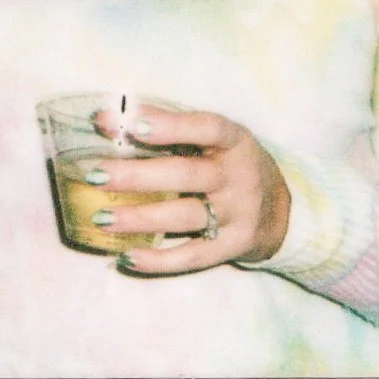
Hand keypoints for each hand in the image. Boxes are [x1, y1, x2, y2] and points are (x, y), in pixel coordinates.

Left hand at [78, 102, 291, 276]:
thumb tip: (106, 119)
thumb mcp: (213, 141)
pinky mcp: (231, 248)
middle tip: (97, 175)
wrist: (281, 213)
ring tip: (102, 218)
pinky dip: (158, 260)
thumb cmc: (229, 165)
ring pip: (185, 217)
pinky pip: (192, 256)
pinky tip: (127, 257)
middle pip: (187, 175)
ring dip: (140, 218)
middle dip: (139, 176)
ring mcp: (238, 215)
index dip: (171, 126)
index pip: (207, 128)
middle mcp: (240, 177)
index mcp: (236, 142)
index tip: (133, 125)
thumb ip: (167, 127)